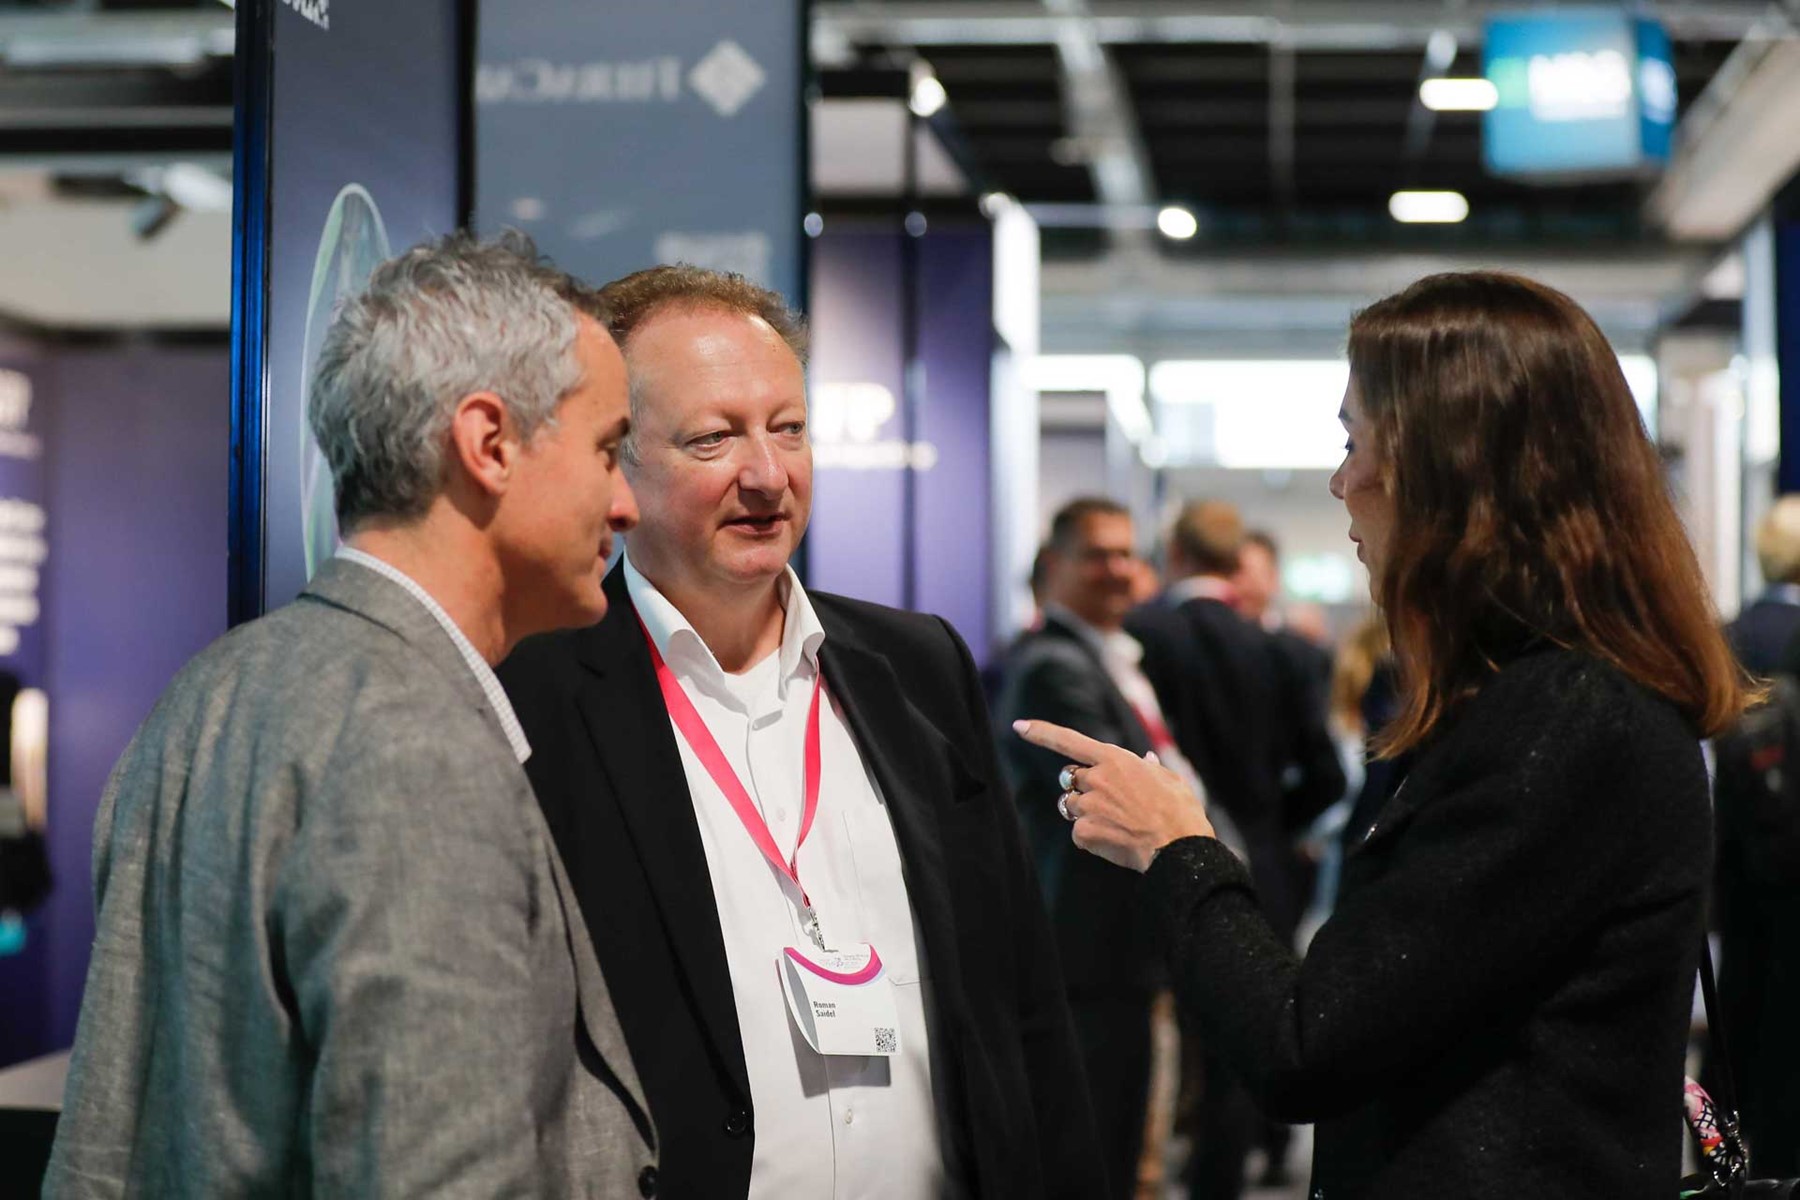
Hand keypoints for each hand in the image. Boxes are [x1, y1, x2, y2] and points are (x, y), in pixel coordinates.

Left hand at [1014, 719, 1214, 872]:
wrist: (1180, 848)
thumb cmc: (1181, 812)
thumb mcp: (1171, 780)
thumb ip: (1150, 769)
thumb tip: (1146, 760)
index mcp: (1115, 760)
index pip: (1069, 741)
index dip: (1042, 733)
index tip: (1019, 726)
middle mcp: (1096, 779)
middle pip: (1071, 779)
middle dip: (1084, 787)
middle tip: (1111, 802)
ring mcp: (1088, 805)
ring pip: (1072, 806)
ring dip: (1087, 813)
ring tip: (1118, 824)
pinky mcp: (1084, 832)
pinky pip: (1078, 833)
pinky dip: (1092, 838)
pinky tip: (1116, 841)